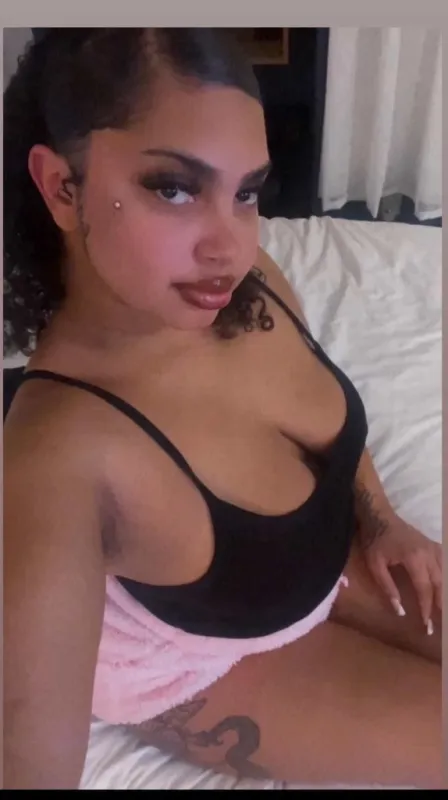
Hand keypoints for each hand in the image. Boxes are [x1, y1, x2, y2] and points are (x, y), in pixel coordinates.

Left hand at [361, 513, 441, 631]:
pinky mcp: (432, 544)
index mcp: (414, 559)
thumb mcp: (375, 565)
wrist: (379, 516)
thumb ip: (388, 588)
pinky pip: (444, 561)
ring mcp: (432, 547)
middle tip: (439, 623)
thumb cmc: (375, 540)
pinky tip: (444, 585)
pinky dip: (446, 575)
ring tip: (444, 609)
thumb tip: (400, 611)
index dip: (426, 608)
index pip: (424, 589)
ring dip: (445, 592)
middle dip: (440, 605)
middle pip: (439, 583)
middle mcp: (428, 553)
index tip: (427, 624)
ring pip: (445, 573)